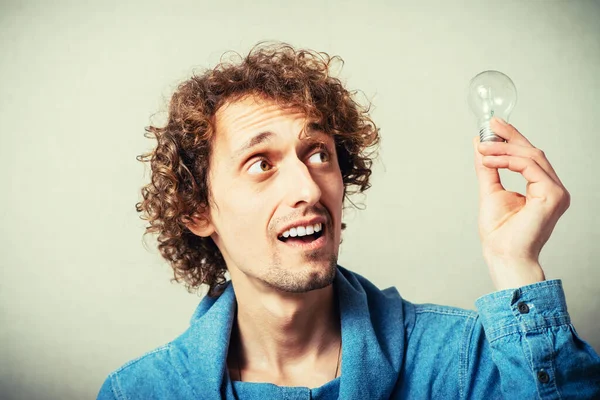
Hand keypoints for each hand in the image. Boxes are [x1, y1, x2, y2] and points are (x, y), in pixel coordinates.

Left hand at [472, 117, 570, 290]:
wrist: (502, 254)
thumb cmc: (499, 233)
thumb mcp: (490, 191)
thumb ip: (488, 167)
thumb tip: (480, 143)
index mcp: (541, 189)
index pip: (529, 157)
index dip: (512, 139)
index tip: (493, 126)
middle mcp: (553, 189)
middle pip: (533, 152)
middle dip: (510, 137)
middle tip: (490, 126)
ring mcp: (556, 192)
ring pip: (532, 156)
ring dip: (503, 148)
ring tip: (482, 147)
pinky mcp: (553, 195)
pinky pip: (530, 166)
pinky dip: (508, 159)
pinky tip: (489, 159)